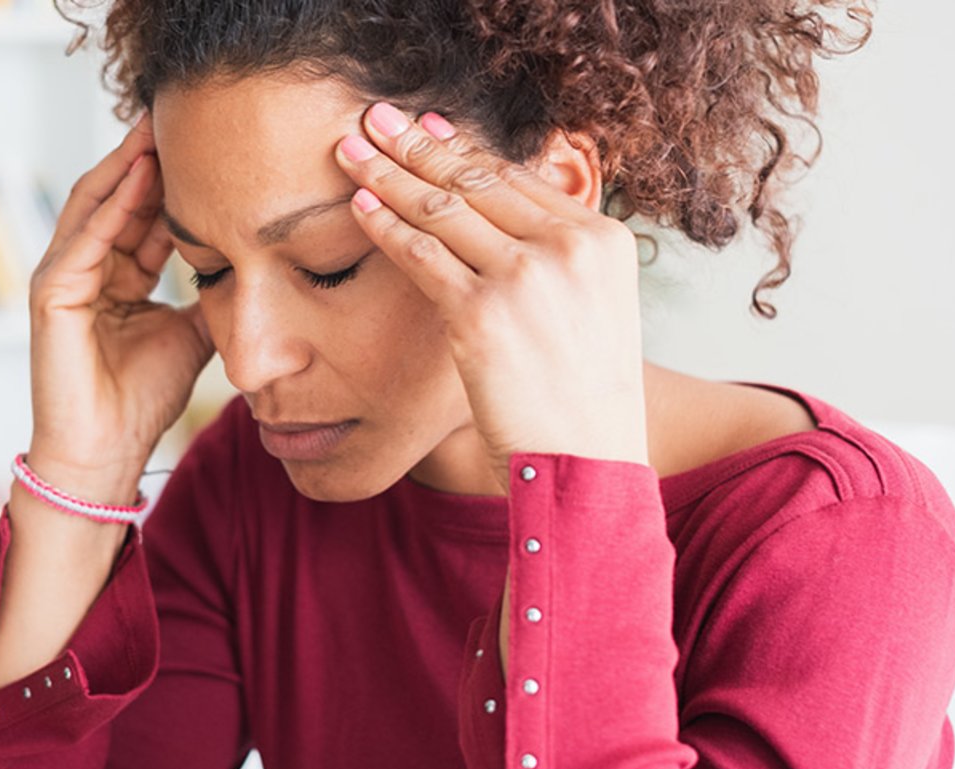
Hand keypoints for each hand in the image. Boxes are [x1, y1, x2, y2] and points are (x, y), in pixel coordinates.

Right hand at [26, 111, 214, 500]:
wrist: (107, 452)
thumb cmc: (142, 399)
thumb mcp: (193, 332)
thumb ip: (210, 295)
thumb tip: (249, 264)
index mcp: (117, 277)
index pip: (143, 213)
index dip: (174, 180)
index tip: (209, 146)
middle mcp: (86, 269)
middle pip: (116, 197)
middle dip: (146, 156)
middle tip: (181, 115)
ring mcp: (63, 279)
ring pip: (96, 206)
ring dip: (126, 166)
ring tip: (157, 129)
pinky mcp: (51, 295)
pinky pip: (85, 239)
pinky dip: (111, 206)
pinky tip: (138, 174)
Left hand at [332, 102, 649, 484]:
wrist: (586, 464)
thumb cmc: (583, 399)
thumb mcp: (594, 313)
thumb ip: (560, 262)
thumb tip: (509, 226)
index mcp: (603, 240)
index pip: (517, 177)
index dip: (463, 148)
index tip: (426, 127)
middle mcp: (568, 246)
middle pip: (476, 180)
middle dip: (416, 145)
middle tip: (375, 119)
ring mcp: (525, 276)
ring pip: (441, 208)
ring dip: (388, 173)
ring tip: (351, 150)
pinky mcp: (482, 312)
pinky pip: (420, 253)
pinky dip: (384, 226)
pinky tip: (358, 206)